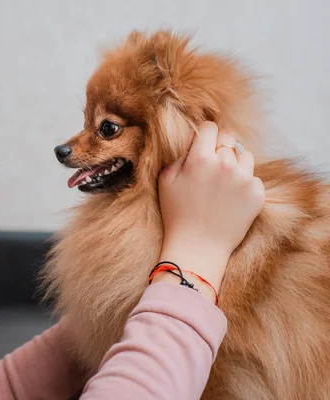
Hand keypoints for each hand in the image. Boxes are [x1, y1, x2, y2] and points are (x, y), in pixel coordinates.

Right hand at [154, 122, 264, 297]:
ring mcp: (244, 180)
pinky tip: (230, 198)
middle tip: (211, 165)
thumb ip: (180, 155)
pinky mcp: (257, 195)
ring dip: (235, 163)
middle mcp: (225, 165)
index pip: (210, 127)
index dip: (205, 134)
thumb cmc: (177, 214)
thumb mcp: (166, 180)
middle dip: (220, 147)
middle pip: (229, 139)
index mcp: (200, 159)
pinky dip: (244, 184)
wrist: (198, 247)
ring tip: (222, 182)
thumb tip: (195, 140)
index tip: (202, 144)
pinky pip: (253, 177)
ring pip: (245, 155)